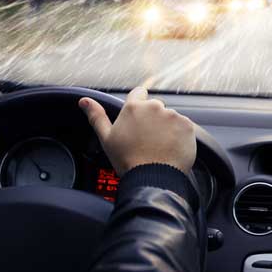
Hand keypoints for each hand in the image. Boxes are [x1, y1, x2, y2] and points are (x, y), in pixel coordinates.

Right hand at [79, 87, 196, 175]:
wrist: (152, 178)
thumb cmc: (127, 160)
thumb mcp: (107, 138)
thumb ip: (96, 116)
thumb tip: (84, 101)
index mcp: (133, 107)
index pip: (138, 93)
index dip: (138, 106)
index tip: (139, 120)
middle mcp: (154, 107)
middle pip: (155, 107)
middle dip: (153, 120)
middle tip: (148, 140)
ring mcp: (173, 116)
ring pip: (170, 118)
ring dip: (167, 128)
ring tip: (160, 147)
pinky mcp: (188, 126)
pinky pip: (184, 127)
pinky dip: (180, 136)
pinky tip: (171, 149)